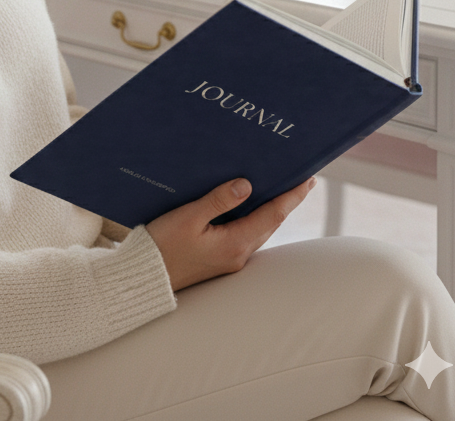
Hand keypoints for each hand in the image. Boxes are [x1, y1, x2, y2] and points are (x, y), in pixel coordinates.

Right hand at [146, 176, 315, 290]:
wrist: (146, 277)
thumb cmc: (163, 246)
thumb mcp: (189, 217)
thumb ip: (219, 200)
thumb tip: (247, 184)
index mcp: (235, 244)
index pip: (273, 215)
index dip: (292, 196)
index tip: (308, 180)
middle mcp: (238, 254)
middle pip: (271, 223)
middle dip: (286, 201)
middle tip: (299, 179)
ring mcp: (231, 259)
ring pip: (259, 229)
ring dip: (271, 209)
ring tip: (279, 187)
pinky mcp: (221, 259)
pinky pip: (246, 234)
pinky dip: (254, 217)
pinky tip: (248, 204)